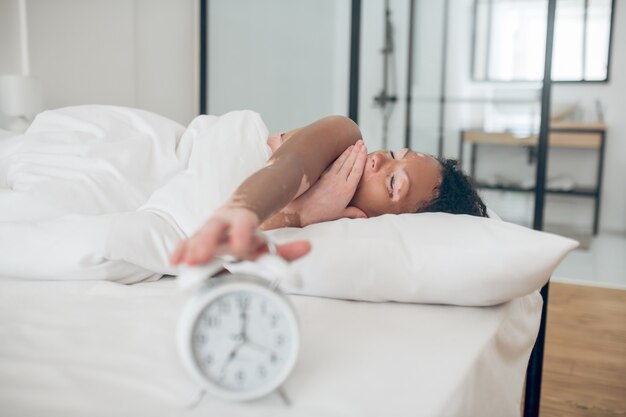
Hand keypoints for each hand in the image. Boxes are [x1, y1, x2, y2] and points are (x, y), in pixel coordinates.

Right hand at [170, 206, 310, 265]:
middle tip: (200, 257)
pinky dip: (183, 249)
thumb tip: (307, 247)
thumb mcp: (270, 245)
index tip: (241, 249)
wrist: (239, 212)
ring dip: (192, 247)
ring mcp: (209, 228)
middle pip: (214, 228)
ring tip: (184, 262)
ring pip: (199, 235)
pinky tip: (175, 260)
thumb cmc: (251, 234)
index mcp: (243, 218)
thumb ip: (287, 250)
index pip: (244, 224)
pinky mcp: (199, 238)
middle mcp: (223, 220)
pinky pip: (189, 242)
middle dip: (207, 242)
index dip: (243, 235)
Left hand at [285, 140, 367, 225]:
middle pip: (350, 163)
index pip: (357, 170)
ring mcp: (330, 177)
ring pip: (341, 161)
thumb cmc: (321, 214)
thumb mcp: (339, 214)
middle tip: (361, 142)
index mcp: (347, 190)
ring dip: (348, 152)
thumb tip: (365, 216)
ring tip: (353, 144)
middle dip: (356, 151)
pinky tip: (341, 153)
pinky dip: (338, 158)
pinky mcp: (321, 176)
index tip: (365, 149)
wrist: (302, 211)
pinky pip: (332, 164)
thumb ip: (353, 213)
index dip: (361, 158)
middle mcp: (340, 181)